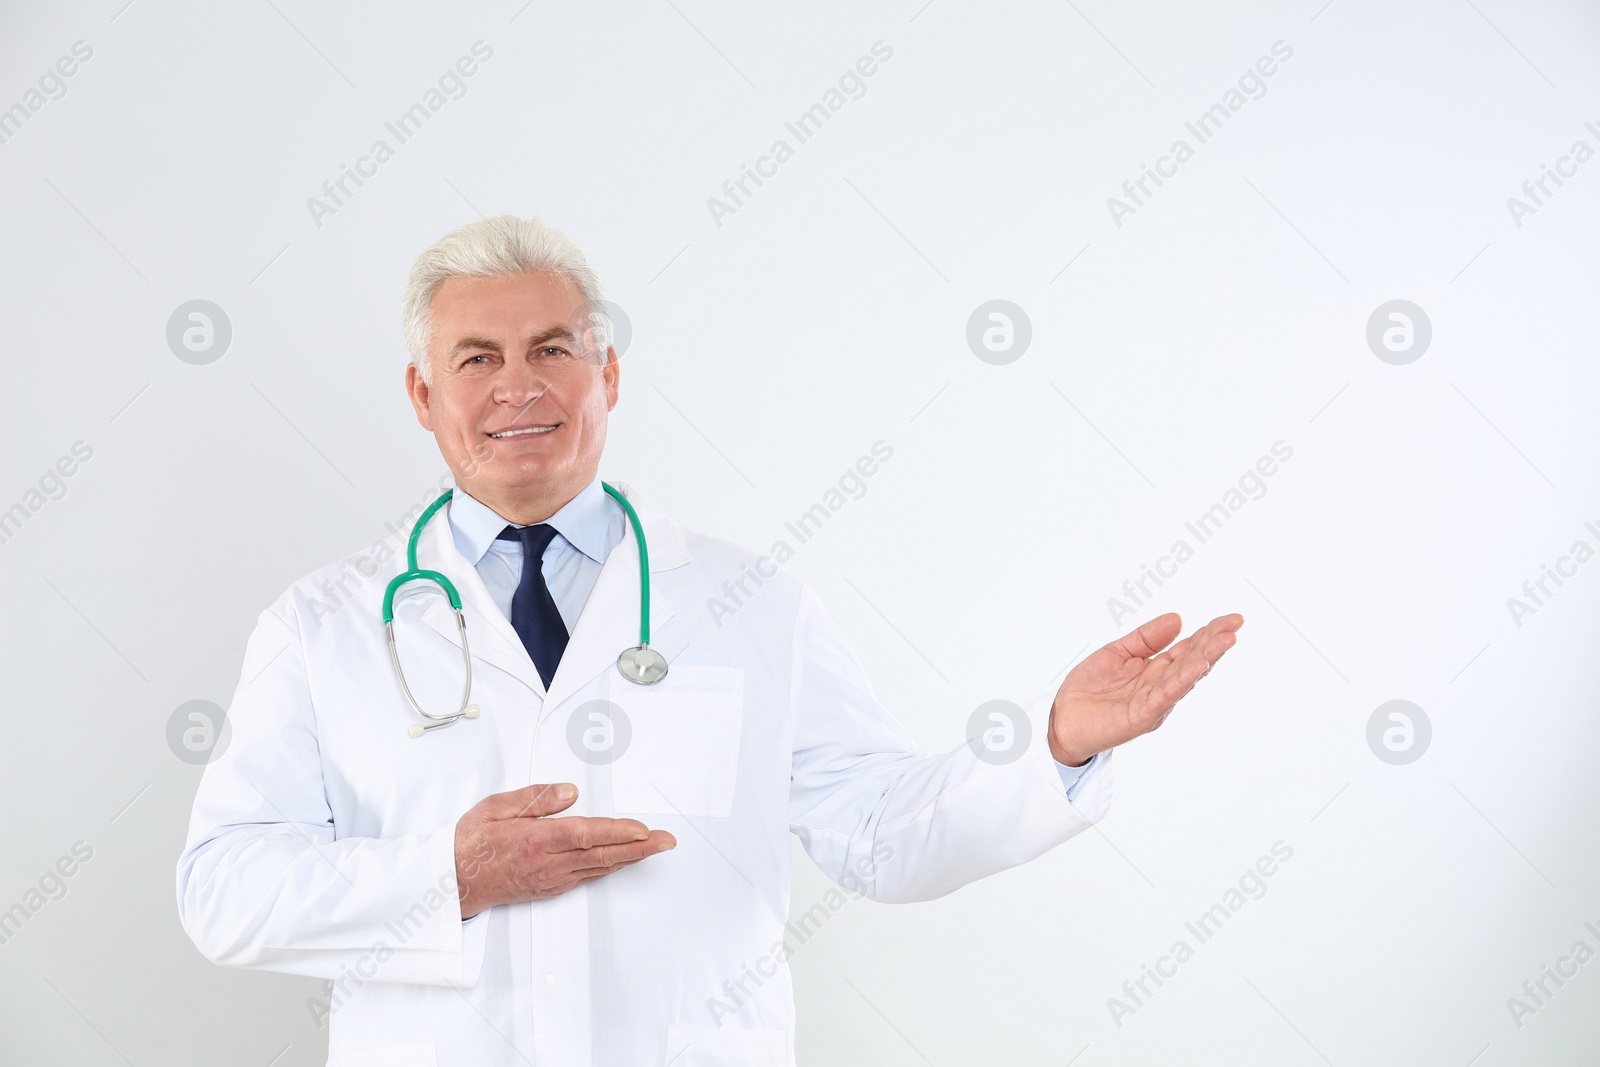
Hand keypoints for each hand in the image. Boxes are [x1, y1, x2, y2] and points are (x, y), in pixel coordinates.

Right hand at [454, 783, 675, 917]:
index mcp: (534, 840)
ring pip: (599, 867)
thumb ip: (534, 798)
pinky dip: (610, 867)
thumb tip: (569, 792)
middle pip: (602, 854)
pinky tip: (624, 860)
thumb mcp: (494, 808)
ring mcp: (551, 878)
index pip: (584, 834)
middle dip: (639, 848)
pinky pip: (587, 876)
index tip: (642, 830)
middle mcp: (547, 863)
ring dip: (631, 857)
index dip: (616, 832)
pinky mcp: (551, 888)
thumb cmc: (470, 842)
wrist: (453, 883)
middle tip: (667, 841)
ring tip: (656, 847)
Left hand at [1048, 612, 1243, 766]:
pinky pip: (1167, 694)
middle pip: (1192, 660)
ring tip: (1226, 640)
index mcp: (1154, 670)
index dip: (1207, 633)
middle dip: (1214, 642)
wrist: (1062, 719)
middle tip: (1234, 624)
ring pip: (1186, 676)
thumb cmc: (1088, 690)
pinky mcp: (1143, 715)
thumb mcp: (1117, 652)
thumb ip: (1146, 638)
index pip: (1187, 649)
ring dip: (1207, 658)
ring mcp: (1154, 702)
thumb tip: (1177, 619)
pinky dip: (1184, 678)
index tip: (1229, 619)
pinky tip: (1200, 664)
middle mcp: (1160, 686)